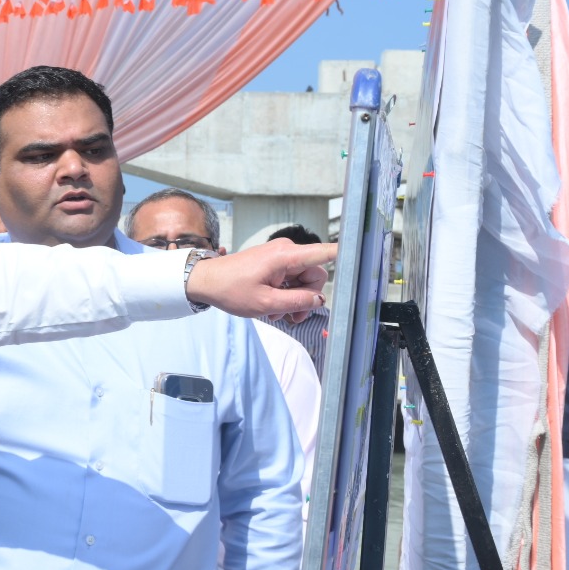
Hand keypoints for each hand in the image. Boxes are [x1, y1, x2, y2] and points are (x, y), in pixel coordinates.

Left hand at [185, 241, 336, 321]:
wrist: (205, 281)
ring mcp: (281, 257)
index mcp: (286, 256)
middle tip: (290, 317)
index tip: (364, 256)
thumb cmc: (230, 289)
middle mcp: (287, 252)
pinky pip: (291, 280)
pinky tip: (271, 307)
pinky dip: (284, 295)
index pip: (324, 253)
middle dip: (305, 299)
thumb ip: (296, 303)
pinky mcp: (275, 263)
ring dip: (292, 300)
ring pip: (303, 282)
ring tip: (273, 313)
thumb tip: (319, 301)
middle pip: (315, 277)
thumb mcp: (265, 303)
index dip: (345, 255)